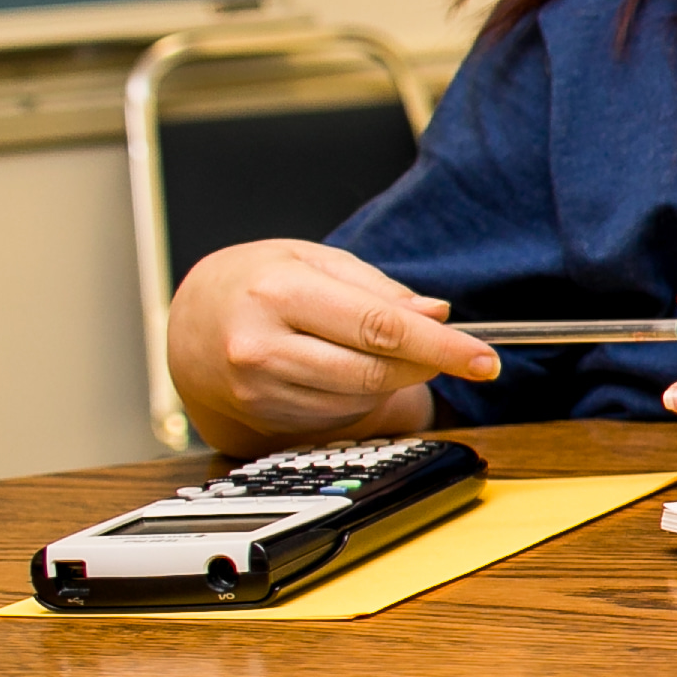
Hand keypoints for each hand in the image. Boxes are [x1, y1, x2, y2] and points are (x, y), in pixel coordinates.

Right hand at [166, 240, 489, 449]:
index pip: (378, 326)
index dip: (440, 346)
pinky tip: (345, 369)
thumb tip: (435, 314)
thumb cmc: (257, 280)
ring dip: (393, 378)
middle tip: (459, 355)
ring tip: (379, 348)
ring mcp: (258, 387)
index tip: (484, 361)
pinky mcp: (262, 416)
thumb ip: (378, 289)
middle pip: (374, 370)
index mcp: (279, 291)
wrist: (191, 320)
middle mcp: (262, 344)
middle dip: (427, 365)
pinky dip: (361, 396)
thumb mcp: (314, 260)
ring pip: (360, 397)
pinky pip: (337, 414)